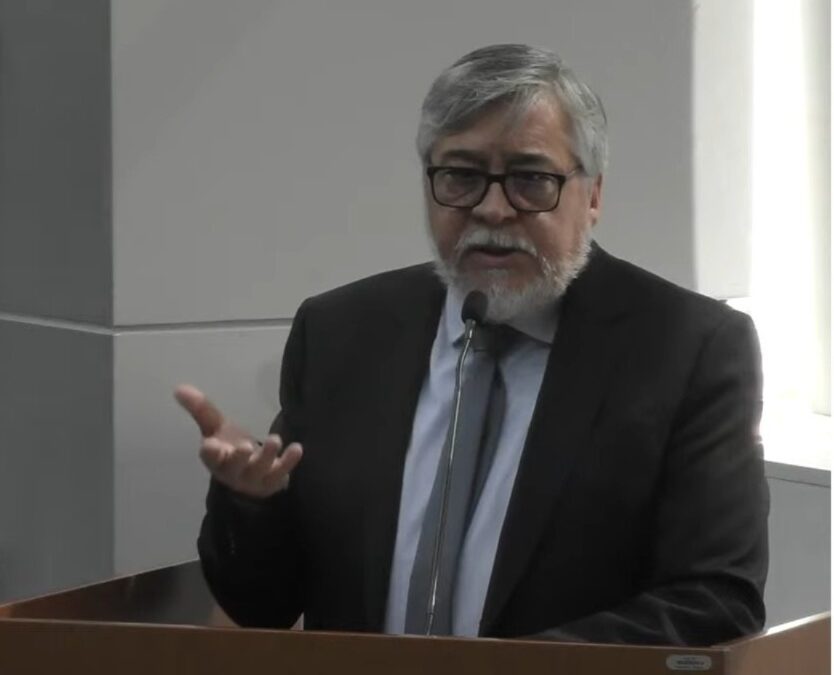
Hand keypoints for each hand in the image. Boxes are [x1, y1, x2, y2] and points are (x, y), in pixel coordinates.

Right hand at [174, 384, 302, 497]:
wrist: (251, 477)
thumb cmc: (230, 449)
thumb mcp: (216, 427)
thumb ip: (201, 409)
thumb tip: (179, 388)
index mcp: (216, 459)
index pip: (210, 457)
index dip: (210, 453)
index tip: (210, 446)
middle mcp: (233, 472)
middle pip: (234, 467)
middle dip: (239, 458)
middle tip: (246, 446)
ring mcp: (254, 479)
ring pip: (259, 470)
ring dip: (267, 456)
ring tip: (275, 439)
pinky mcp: (273, 481)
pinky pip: (281, 473)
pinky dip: (289, 462)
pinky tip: (297, 448)